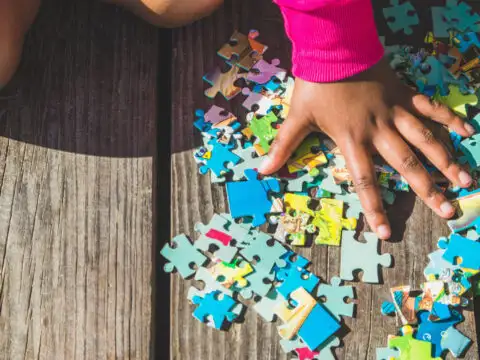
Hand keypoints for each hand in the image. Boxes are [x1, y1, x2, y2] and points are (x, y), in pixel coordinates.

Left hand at [259, 58, 474, 239]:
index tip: (388, 232)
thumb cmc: (315, 85)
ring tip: (465, 181)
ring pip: (425, 140)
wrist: (332, 48)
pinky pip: (430, 108)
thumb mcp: (296, 118)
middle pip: (406, 165)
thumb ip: (282, 147)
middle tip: (448, 210)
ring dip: (446, 160)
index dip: (375, 209)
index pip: (365, 182)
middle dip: (428, 189)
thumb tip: (262, 171)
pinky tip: (468, 131)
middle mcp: (378, 131)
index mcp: (352, 140)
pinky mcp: (403, 94)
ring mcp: (394, 112)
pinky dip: (449, 118)